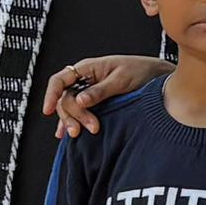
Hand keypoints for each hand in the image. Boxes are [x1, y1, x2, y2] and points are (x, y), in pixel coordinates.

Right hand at [41, 52, 164, 136]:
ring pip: (69, 109)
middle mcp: (84, 80)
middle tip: (90, 128)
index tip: (47, 111)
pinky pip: (77, 114)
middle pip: (64, 99)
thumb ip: (100, 90)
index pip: (60, 80)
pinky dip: (71, 123)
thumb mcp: (121, 79)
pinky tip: (67, 135)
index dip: (50, 94)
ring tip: (81, 134)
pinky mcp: (95, 104)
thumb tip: (80, 100)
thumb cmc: (141, 71)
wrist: (158, 77)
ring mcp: (88, 93)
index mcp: (88, 68)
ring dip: (73, 122)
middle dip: (72, 115)